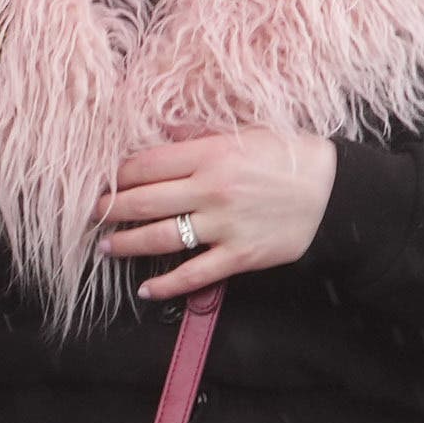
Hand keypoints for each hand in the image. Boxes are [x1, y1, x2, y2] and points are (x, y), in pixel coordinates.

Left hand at [100, 129, 332, 300]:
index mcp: (211, 154)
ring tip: (107, 247)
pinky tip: (145, 289)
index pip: (146, 165)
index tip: (99, 180)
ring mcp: (224, 226)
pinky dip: (166, 285)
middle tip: (89, 214)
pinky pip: (194, 274)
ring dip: (126, 244)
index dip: (116, 175)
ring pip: (160, 238)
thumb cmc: (289, 156)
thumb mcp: (245, 133)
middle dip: (110, 209)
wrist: (334, 192)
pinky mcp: (239, 256)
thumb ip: (200, 134)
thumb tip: (162, 133)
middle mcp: (212, 190)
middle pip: (143, 202)